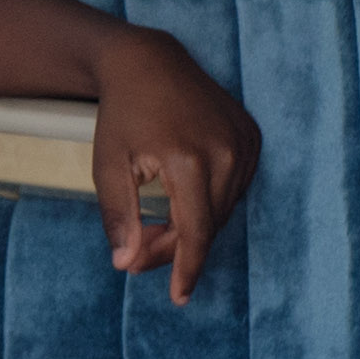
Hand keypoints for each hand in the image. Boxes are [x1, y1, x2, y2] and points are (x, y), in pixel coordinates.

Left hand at [94, 28, 260, 299]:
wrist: (148, 62)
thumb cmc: (122, 115)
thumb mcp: (108, 166)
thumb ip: (118, 216)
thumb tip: (126, 264)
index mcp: (190, 160)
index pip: (195, 232)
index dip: (187, 268)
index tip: (179, 297)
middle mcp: (226, 151)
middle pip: (209, 225)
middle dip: (177, 247)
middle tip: (141, 252)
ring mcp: (244, 143)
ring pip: (223, 210)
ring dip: (193, 226)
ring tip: (155, 226)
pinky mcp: (252, 137)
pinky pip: (234, 188)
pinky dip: (210, 203)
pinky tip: (181, 201)